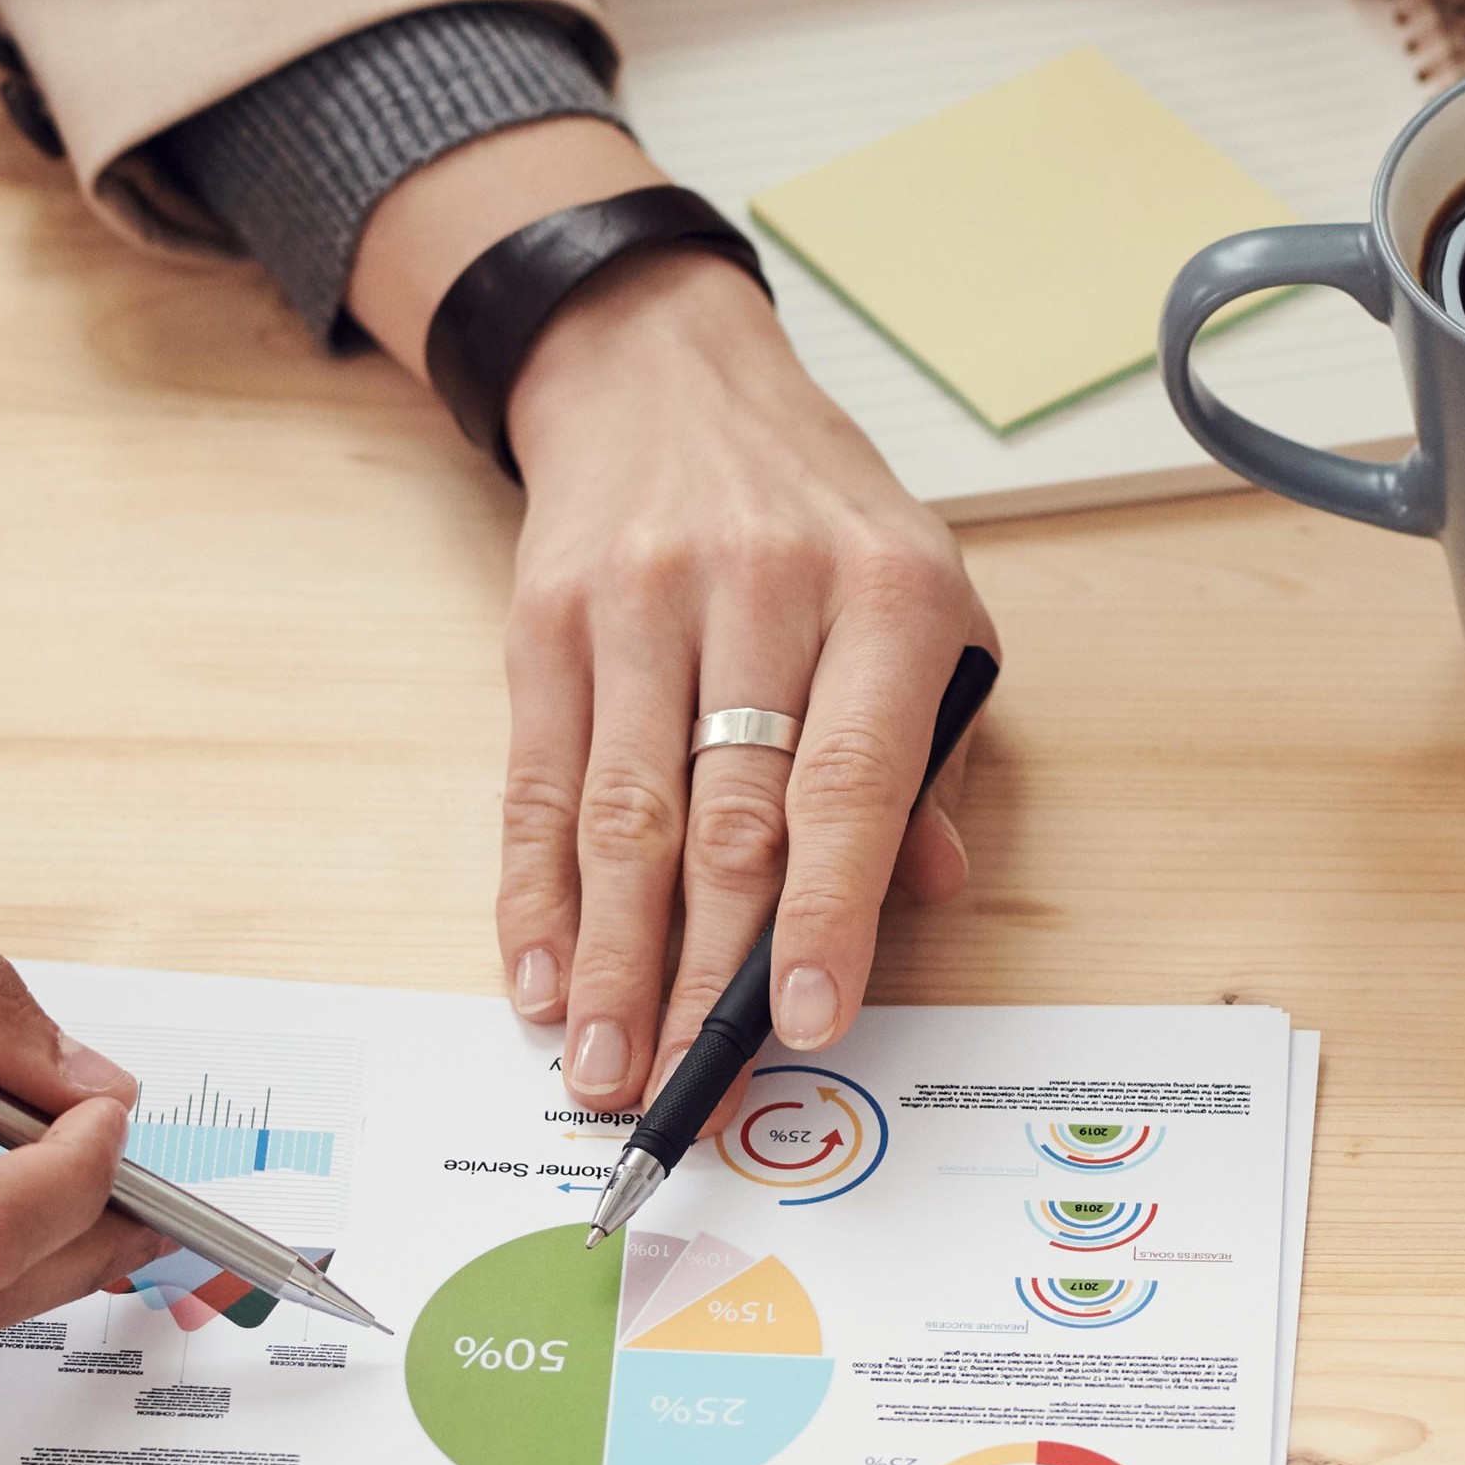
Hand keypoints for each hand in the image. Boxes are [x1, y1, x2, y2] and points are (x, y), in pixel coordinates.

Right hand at [345, 117, 991, 1123]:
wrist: (666, 380)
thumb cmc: (814, 516)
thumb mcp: (923, 603)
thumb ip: (931, 755)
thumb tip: (926, 895)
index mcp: (886, 595)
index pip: (852, 783)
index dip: (828, 915)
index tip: (809, 1023)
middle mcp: (762, 592)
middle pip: (725, 821)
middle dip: (698, 972)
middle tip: (680, 1085)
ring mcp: (638, 604)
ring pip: (622, 817)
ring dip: (608, 959)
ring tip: (600, 1063)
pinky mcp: (546, 625)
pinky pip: (537, 784)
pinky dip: (533, 893)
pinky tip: (539, 975)